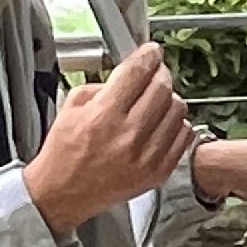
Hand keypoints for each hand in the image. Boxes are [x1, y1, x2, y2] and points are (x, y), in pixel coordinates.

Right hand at [26, 44, 191, 239]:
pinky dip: (175, 125)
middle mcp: (128, 135)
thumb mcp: (71, 108)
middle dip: (159, 73)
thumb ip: (100, 86)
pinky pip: (183, 136)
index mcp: (103, 115)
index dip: (148, 55)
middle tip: (154, 74)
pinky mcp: (158, 172)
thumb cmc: (64, 154)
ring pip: (177, 110)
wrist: (63, 194)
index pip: (137, 72)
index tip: (151, 52)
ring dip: (168, 99)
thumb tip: (127, 74)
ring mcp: (146, 156)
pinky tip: (161, 125)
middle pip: (162, 87)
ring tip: (155, 102)